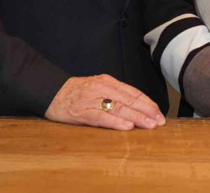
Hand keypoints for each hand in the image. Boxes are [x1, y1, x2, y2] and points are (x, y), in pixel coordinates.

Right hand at [45, 75, 165, 130]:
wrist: (50, 92)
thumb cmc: (75, 93)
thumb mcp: (96, 87)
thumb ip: (114, 94)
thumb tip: (135, 107)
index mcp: (107, 81)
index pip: (132, 92)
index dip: (147, 103)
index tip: (159, 113)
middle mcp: (102, 88)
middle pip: (129, 99)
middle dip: (147, 111)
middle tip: (160, 121)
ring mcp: (92, 100)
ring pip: (119, 108)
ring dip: (137, 117)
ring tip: (150, 125)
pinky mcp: (82, 112)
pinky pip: (102, 117)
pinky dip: (116, 122)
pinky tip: (127, 126)